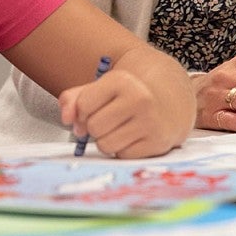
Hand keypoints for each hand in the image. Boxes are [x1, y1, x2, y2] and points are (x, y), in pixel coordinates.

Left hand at [58, 70, 183, 158]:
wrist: (170, 102)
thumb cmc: (128, 97)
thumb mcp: (102, 88)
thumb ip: (75, 99)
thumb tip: (65, 118)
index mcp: (122, 80)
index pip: (83, 105)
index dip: (82, 112)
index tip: (93, 109)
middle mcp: (139, 98)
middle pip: (93, 127)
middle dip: (95, 128)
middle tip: (109, 120)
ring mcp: (150, 122)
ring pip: (105, 145)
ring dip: (107, 141)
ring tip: (121, 129)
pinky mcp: (157, 142)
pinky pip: (122, 156)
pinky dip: (123, 150)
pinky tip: (133, 137)